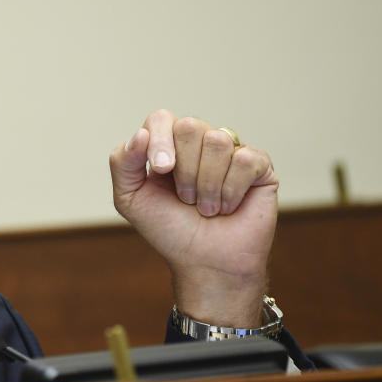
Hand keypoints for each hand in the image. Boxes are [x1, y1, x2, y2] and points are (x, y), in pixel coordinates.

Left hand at [109, 110, 278, 327]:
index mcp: (168, 144)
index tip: (162, 171)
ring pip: (217, 142)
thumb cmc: (169, 230)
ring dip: (207, 185)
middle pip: (190, 126)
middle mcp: (199, 142)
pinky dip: (231, 191)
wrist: (205, 264)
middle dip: (184, 171)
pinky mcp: (259, 165)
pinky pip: (245, 159)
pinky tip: (229, 206)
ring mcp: (231, 151)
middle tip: (186, 198)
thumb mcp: (131, 199)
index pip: (161, 118)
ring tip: (206, 207)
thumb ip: (122, 163)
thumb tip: (141, 134)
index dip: (160, 141)